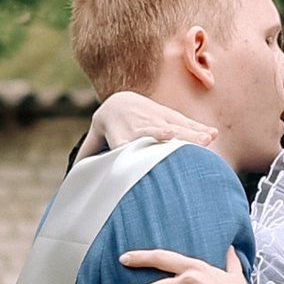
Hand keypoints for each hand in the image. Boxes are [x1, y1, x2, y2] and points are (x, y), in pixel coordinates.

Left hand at [81, 90, 213, 156]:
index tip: (136, 156)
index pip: (125, 144)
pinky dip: (198, 129)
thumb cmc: (107, 131)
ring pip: (174, 127)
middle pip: (153, 135)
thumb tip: (70, 180)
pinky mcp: (167, 117)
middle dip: (166, 138)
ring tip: (208, 140)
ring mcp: (155, 119)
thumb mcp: (95, 142)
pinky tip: (213, 135)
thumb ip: (86, 160)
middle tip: (177, 144)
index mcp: (120, 136)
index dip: (130, 149)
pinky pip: (184, 123)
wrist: (118, 102)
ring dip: (191, 134)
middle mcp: (139, 127)